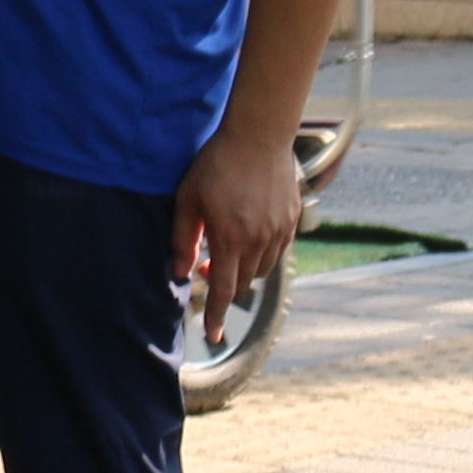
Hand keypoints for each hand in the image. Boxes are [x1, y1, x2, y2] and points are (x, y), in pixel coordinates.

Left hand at [170, 123, 308, 347]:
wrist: (259, 135)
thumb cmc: (216, 164)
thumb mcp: (188, 199)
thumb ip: (182, 239)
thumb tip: (180, 273)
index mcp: (231, 239)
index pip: (223, 290)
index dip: (217, 316)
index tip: (214, 337)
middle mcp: (260, 240)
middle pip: (243, 282)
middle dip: (224, 285)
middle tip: (205, 266)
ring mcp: (280, 231)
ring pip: (262, 269)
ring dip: (243, 270)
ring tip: (226, 247)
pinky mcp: (292, 219)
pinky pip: (278, 251)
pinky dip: (262, 254)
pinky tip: (249, 235)